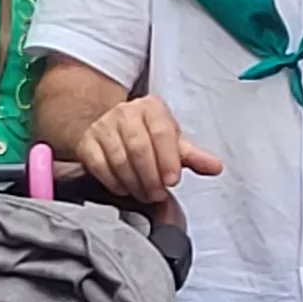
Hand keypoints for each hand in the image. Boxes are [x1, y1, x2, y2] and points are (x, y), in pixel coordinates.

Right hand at [70, 94, 218, 198]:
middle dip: (151, 176)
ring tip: (146, 194)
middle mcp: (126, 112)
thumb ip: (194, 156)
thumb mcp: (174, 142)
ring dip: (134, 182)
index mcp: (152, 108)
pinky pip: (99, 166)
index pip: (162, 132)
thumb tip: (215, 167)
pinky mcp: (87, 142)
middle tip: (158, 193)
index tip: (173, 180)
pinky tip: (125, 188)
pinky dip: (114, 182)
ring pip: (119, 159)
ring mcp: (103, 126)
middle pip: (139, 148)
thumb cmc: (148, 135)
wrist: (113, 129)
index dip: (168, 159)